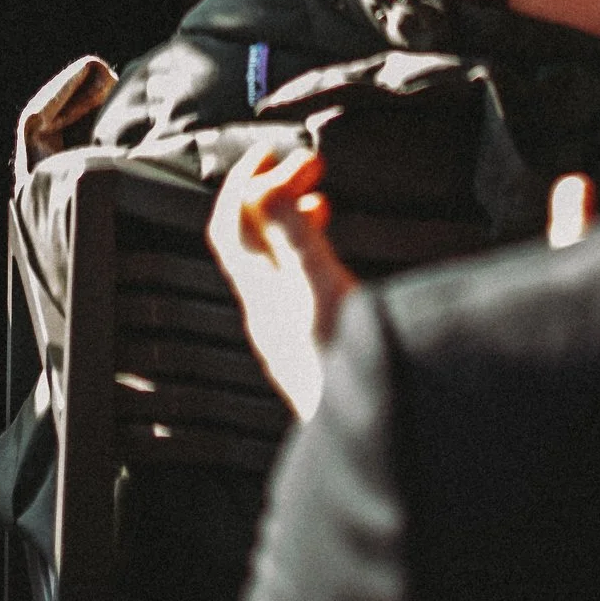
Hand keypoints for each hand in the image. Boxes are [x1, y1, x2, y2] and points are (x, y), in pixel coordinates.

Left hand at [208, 133, 355, 421]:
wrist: (366, 447)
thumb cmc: (350, 377)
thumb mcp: (324, 294)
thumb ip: (296, 239)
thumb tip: (266, 187)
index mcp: (264, 296)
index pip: (232, 224)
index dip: (247, 181)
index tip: (275, 152)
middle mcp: (266, 312)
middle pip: (249, 239)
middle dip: (271, 192)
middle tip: (306, 165)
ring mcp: (286, 330)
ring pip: (272, 258)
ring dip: (288, 217)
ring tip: (318, 194)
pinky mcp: (308, 344)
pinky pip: (293, 282)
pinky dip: (306, 249)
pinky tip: (331, 247)